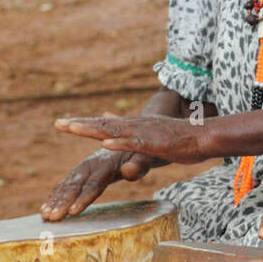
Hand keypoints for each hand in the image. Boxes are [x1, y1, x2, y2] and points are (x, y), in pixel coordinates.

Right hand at [40, 146, 153, 220]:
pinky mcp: (81, 172)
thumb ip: (138, 166)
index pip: (94, 183)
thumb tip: (128, 171)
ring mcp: (84, 168)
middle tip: (52, 217)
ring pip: (67, 185)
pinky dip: (54, 196)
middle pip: (75, 185)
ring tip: (44, 215)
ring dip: (55, 200)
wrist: (131, 137)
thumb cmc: (141, 153)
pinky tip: (45, 208)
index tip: (73, 211)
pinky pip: (65, 184)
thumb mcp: (144, 158)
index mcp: (107, 163)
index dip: (83, 197)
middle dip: (63, 202)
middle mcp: (91, 165)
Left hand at [52, 111, 207, 164]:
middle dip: (80, 125)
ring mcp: (146, 134)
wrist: (204, 135)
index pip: (103, 125)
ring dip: (94, 130)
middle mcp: (136, 126)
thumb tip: (110, 118)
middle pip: (103, 125)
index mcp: (133, 127)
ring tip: (74, 129)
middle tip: (58, 124)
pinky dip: (121, 143)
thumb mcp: (150, 133)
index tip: (60, 124)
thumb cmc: (179, 138)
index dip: (82, 124)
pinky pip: (136, 143)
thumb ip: (130, 128)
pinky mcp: (157, 143)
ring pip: (115, 131)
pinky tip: (106, 143)